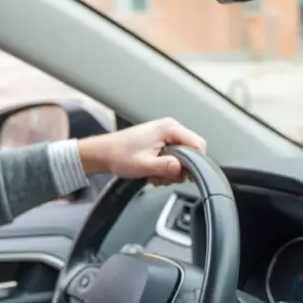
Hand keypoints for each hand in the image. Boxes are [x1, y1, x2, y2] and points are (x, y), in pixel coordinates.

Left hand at [76, 118, 207, 183]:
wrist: (104, 153)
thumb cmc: (119, 155)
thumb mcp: (144, 165)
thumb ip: (166, 167)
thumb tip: (183, 169)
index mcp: (169, 128)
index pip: (198, 144)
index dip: (194, 163)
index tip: (183, 175)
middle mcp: (170, 128)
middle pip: (191, 152)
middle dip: (180, 168)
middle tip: (163, 175)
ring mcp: (165, 134)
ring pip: (182, 156)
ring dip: (170, 170)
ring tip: (154, 173)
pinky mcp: (160, 140)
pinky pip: (173, 156)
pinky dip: (165, 167)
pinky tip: (152, 170)